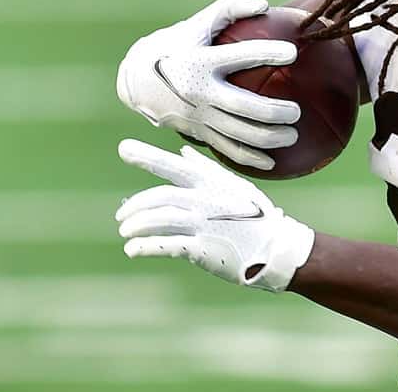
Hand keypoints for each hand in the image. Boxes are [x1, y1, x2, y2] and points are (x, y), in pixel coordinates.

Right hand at [116, 0, 300, 170]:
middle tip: (296, 111)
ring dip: (269, 138)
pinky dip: (251, 158)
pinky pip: (227, 149)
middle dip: (274, 112)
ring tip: (293, 134)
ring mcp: (198, 115)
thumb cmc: (178, 45)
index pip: (240, 56)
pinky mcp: (197, 132)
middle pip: (244, 106)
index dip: (267, 53)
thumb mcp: (197, 23)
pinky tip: (274, 161)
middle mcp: (199, 91)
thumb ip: (229, 10)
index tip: (292, 52)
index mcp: (201, 61)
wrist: (136, 80)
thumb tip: (263, 4)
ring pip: (239, 134)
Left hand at [116, 139, 314, 291]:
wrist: (277, 248)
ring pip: (159, 219)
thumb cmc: (256, 215)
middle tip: (120, 215)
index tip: (124, 148)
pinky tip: (133, 250)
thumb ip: (206, 169)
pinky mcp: (202, 249)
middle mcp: (204, 201)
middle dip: (135, 204)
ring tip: (125, 232)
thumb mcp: (234, 186)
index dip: (148, 157)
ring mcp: (203, 224)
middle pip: (159, 197)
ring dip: (136, 225)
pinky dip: (146, 246)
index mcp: (211, 183)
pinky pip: (166, 245)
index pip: (173, 165)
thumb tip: (182, 152)